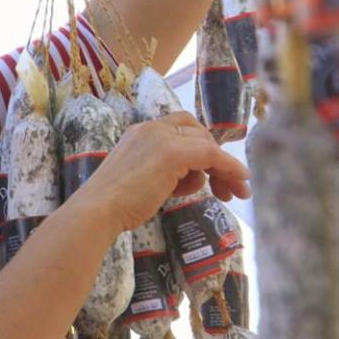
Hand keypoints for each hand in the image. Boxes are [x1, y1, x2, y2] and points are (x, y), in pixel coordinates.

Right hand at [74, 112, 251, 233]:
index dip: (201, 146)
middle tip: (227, 188)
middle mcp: (151, 128)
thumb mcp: (142, 180)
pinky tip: (240, 182)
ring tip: (226, 195)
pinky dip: (229, 168)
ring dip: (222, 169)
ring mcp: (161, 138)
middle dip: (216, 158)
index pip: (181, 127)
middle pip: (198, 132)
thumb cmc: (114, 206)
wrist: (97, 211)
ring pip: (207, 144)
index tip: (212, 171)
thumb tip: (193, 177)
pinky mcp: (172, 153)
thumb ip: (163, 172)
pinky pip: (212, 155)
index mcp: (140, 132)